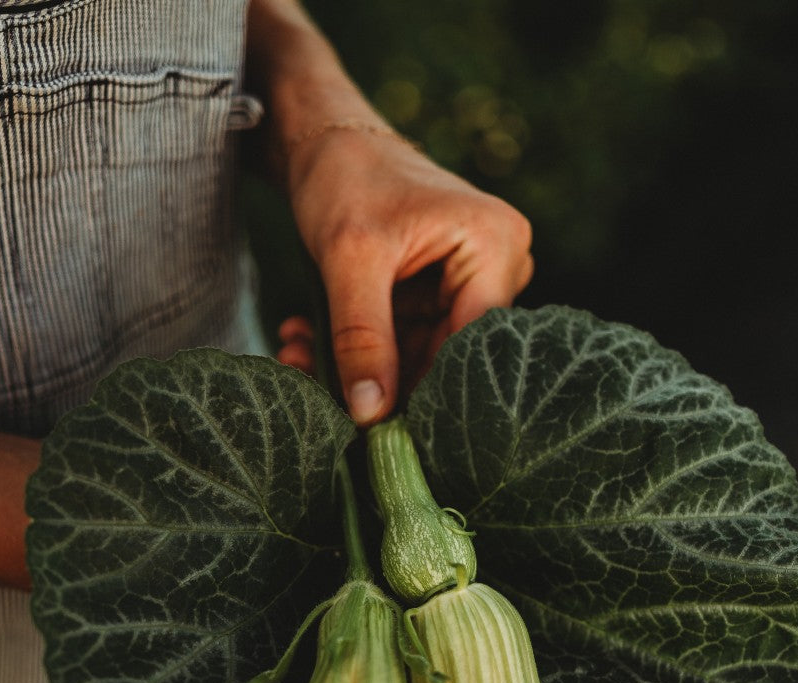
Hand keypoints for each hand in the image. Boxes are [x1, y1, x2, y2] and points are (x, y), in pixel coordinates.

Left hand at [280, 127, 532, 424]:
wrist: (326, 141)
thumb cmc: (346, 178)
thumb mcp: (349, 259)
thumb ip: (361, 338)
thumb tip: (370, 416)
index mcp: (496, 245)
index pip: (472, 344)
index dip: (426, 389)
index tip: (372, 425)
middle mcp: (501, 265)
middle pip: (448, 355)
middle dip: (379, 377)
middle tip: (310, 381)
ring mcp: (473, 281)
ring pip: (421, 356)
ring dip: (358, 366)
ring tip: (296, 356)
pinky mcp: (443, 294)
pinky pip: (406, 342)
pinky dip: (358, 349)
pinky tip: (308, 342)